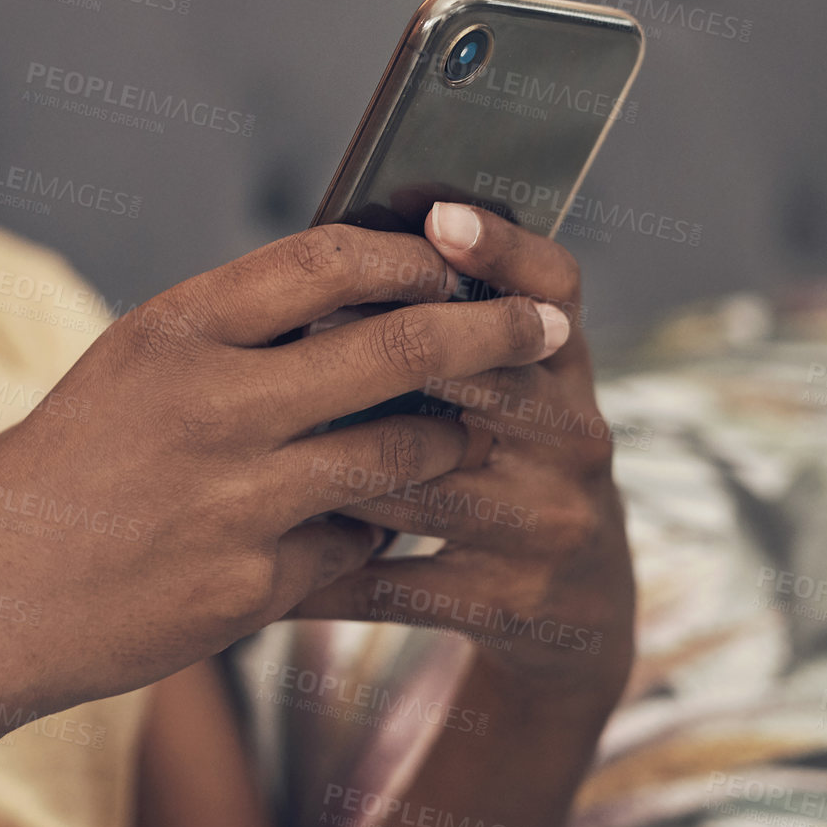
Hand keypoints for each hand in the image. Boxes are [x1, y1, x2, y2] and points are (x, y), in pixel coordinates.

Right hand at [0, 222, 569, 718]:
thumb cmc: (59, 468)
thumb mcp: (127, 366)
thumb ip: (232, 333)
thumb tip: (359, 299)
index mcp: (173, 330)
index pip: (330, 256)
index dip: (413, 254)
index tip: (459, 262)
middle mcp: (212, 404)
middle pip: (399, 344)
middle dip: (492, 333)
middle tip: (545, 331)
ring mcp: (237, 499)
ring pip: (404, 453)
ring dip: (445, 443)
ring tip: (451, 440)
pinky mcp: (252, 587)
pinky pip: (359, 547)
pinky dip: (373, 534)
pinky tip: (360, 530)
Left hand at [293, 203, 635, 704]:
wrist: (575, 610)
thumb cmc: (505, 467)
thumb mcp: (506, 396)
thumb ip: (446, 333)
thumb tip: (342, 245)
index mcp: (564, 369)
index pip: (558, 288)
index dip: (505, 249)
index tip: (440, 216)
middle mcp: (573, 437)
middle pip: (490, 381)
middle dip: (399, 354)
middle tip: (309, 327)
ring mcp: (546, 523)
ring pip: (422, 479)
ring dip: (332, 464)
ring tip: (250, 444)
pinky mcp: (508, 600)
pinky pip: (389, 582)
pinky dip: (314, 575)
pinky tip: (253, 563)